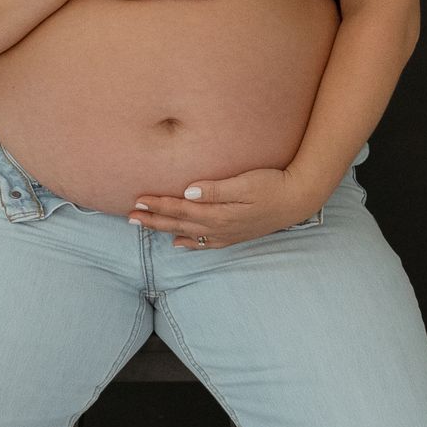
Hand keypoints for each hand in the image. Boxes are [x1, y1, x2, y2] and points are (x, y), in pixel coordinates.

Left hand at [129, 165, 321, 248]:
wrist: (297, 200)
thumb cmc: (272, 185)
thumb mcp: (245, 183)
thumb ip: (215, 189)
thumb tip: (187, 192)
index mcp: (217, 213)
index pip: (179, 208)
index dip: (157, 205)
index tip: (137, 200)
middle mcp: (218, 227)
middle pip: (178, 223)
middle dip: (153, 220)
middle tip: (129, 216)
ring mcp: (226, 233)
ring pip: (187, 233)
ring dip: (164, 230)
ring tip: (144, 227)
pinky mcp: (235, 235)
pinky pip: (205, 243)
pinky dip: (189, 243)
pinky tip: (178, 244)